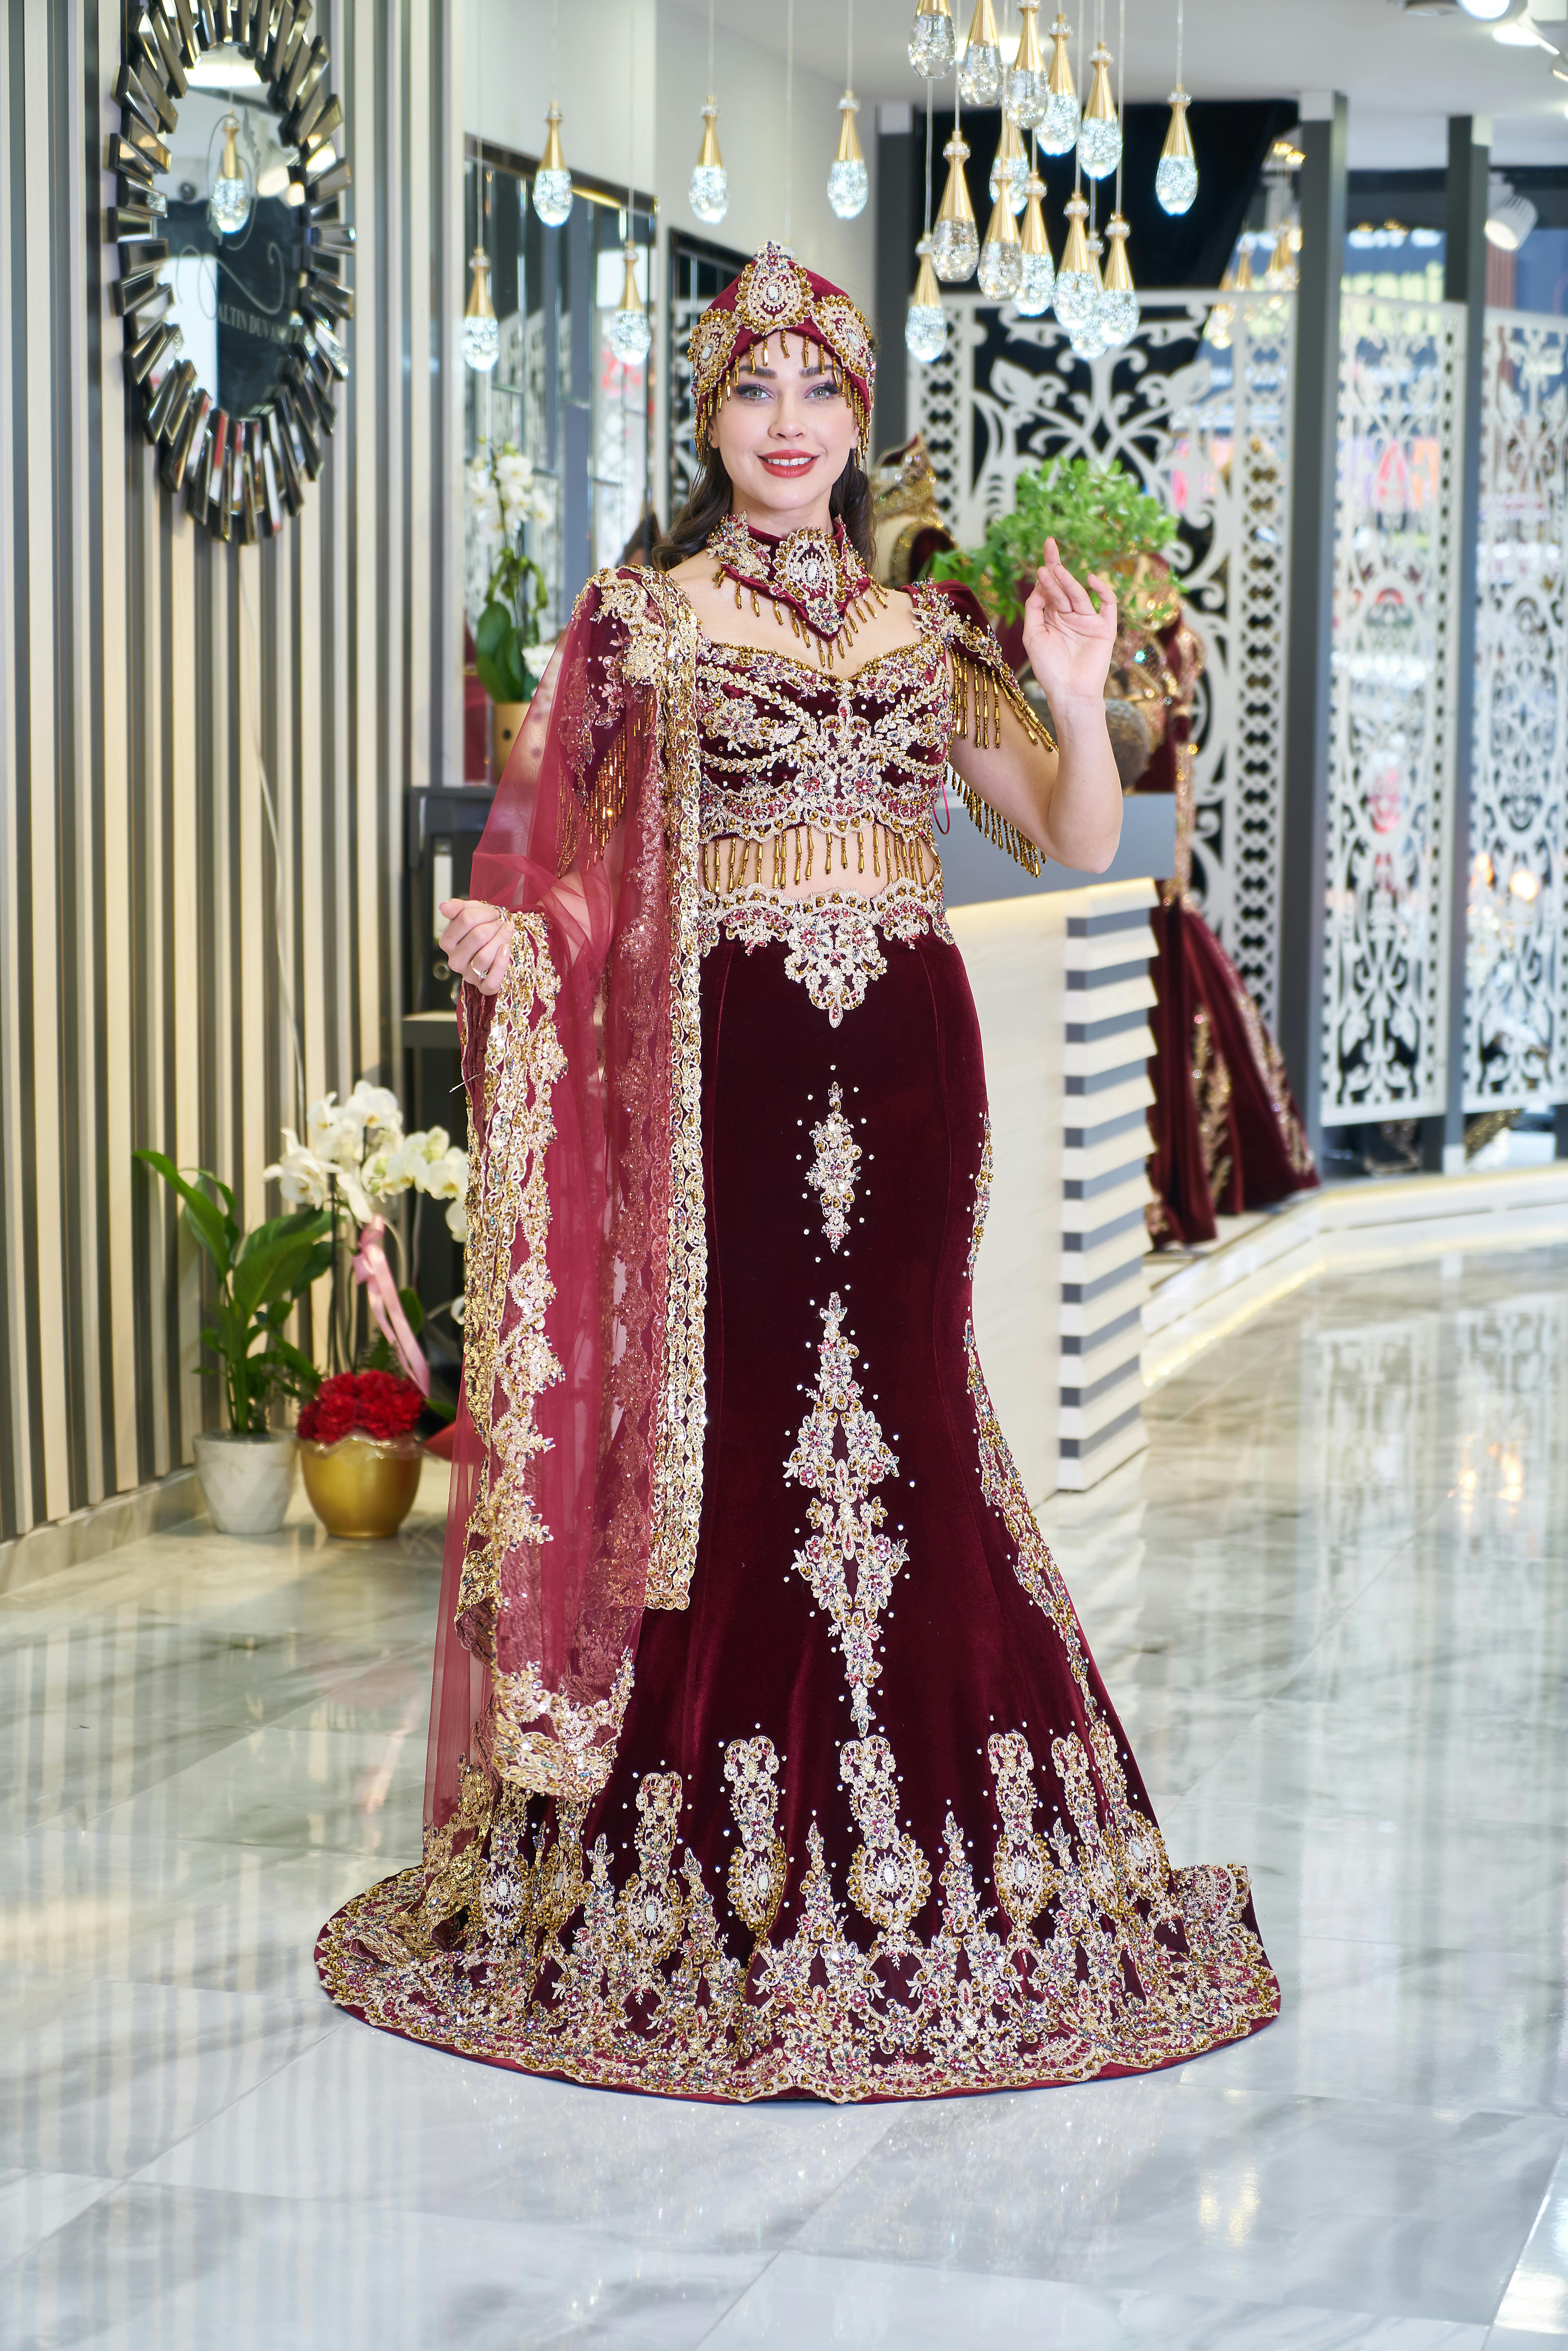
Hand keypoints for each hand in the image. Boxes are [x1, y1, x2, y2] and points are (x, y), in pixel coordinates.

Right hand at [439, 897, 509, 995]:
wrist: (495, 947)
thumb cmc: (481, 929)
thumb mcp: (470, 913)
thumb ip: (457, 908)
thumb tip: (444, 906)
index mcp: (447, 941)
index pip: (465, 919)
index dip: (484, 913)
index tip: (492, 914)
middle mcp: (454, 960)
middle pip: (478, 936)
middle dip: (494, 925)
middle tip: (501, 923)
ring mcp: (468, 975)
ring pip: (485, 956)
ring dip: (501, 939)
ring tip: (506, 932)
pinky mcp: (483, 987)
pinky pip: (492, 981)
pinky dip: (501, 963)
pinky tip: (506, 948)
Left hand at [1018, 538, 1117, 718]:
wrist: (1069, 693)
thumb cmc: (1048, 668)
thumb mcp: (1033, 635)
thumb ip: (1034, 608)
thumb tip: (1040, 583)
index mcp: (1052, 617)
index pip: (1050, 587)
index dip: (1048, 567)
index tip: (1047, 547)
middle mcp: (1070, 616)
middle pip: (1063, 587)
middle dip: (1056, 568)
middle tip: (1050, 549)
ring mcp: (1088, 621)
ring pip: (1078, 595)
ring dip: (1068, 581)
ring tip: (1056, 569)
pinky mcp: (1105, 629)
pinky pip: (1108, 604)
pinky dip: (1103, 590)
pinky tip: (1091, 580)